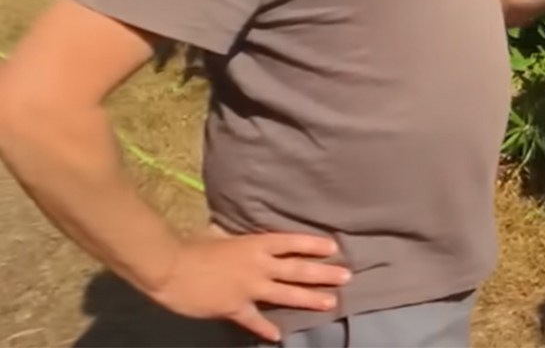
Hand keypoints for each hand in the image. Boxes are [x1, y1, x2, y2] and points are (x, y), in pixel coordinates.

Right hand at [150, 232, 349, 341]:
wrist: (171, 267)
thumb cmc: (194, 247)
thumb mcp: (223, 236)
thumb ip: (241, 243)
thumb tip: (253, 242)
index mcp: (256, 244)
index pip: (292, 242)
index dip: (314, 245)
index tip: (333, 248)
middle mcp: (259, 265)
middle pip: (298, 269)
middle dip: (324, 273)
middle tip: (347, 276)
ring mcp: (249, 288)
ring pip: (287, 294)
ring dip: (310, 299)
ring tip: (331, 303)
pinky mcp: (235, 307)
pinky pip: (255, 320)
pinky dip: (266, 328)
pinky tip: (278, 336)